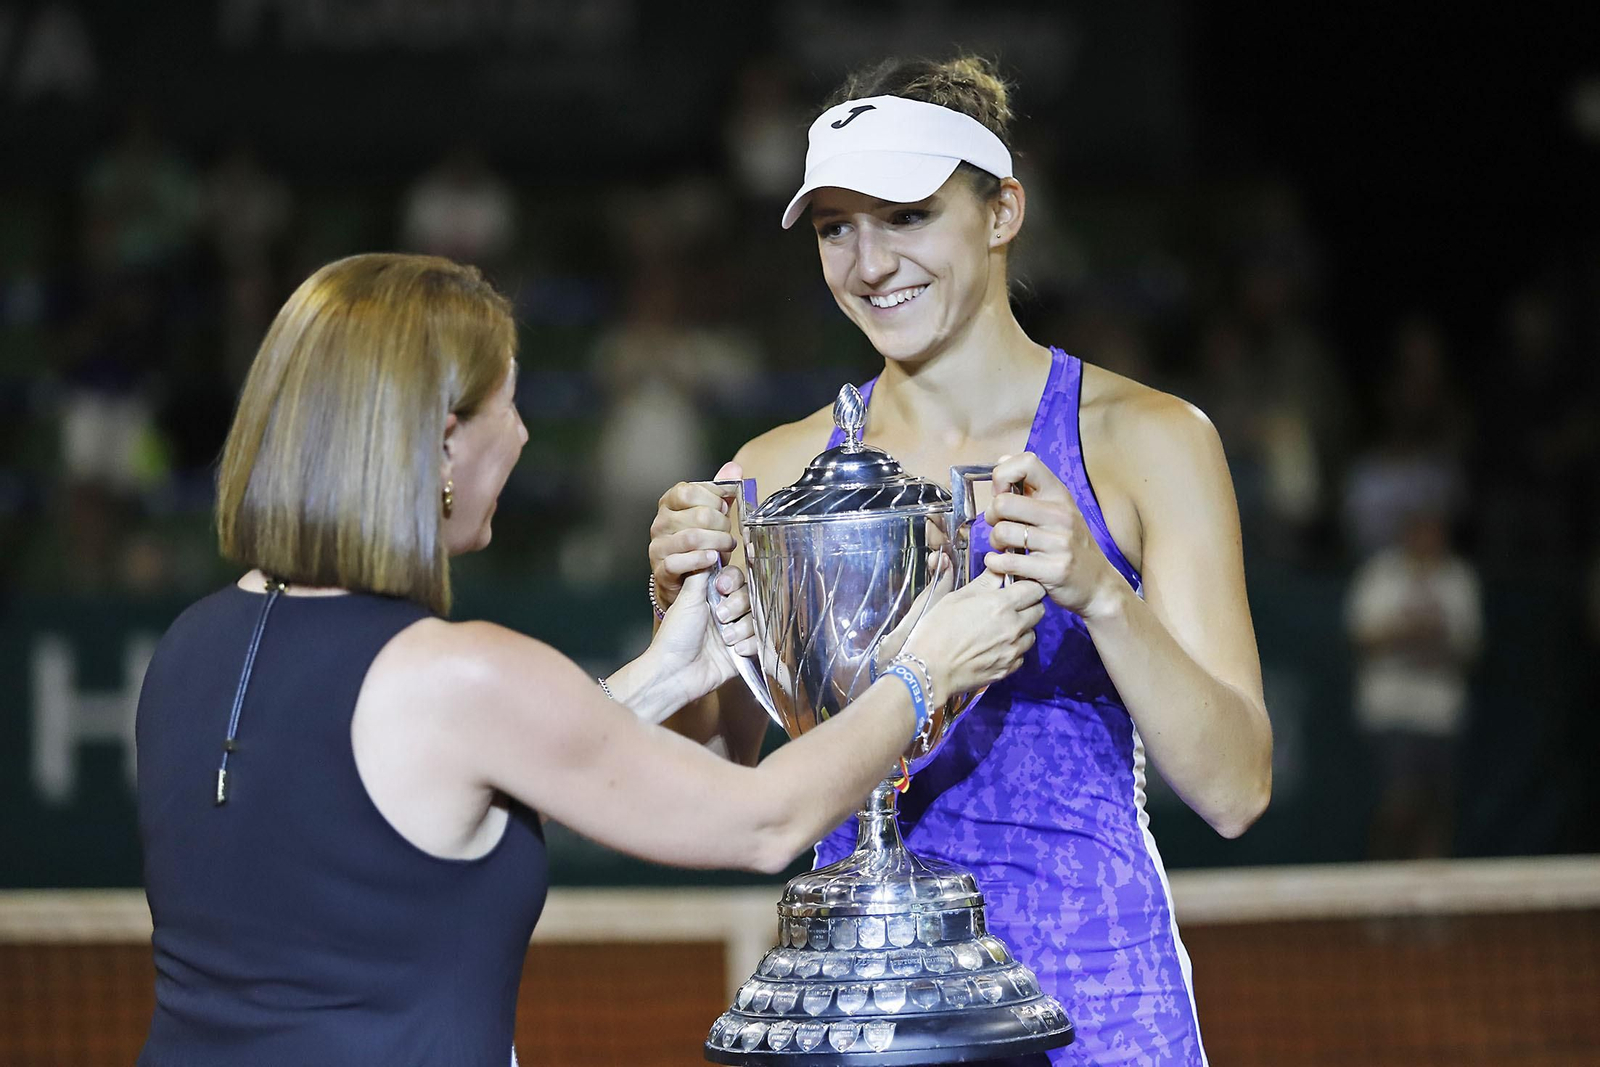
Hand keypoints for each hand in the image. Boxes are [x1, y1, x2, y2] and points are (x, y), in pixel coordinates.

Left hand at [648, 569, 757, 707]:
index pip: (735, 579)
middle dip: (737, 605)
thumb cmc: (675, 636)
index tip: (722, 587)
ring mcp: (735, 633)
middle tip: (720, 616)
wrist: (674, 672)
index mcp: (710, 598)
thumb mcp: (687, 598)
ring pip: (756, 619)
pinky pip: (760, 641)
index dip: (733, 581)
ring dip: (742, 627)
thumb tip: (710, 551)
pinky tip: (735, 650)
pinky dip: (750, 644)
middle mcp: (724, 613)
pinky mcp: (742, 653)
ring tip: (726, 638)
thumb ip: (701, 573)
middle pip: (749, 597)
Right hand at [649, 461, 742, 612]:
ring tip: (726, 545)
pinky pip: (680, 562)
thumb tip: (734, 469)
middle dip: (722, 523)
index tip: (725, 507)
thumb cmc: (700, 542)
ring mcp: (658, 546)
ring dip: (718, 542)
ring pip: (692, 537)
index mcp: (670, 502)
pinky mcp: (661, 569)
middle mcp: (660, 522)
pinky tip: (713, 559)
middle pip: (698, 515)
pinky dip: (701, 560)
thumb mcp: (711, 513)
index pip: (691, 491)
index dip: (714, 499)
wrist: (685, 579)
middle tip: (729, 531)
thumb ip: (721, 491)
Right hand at [901, 569, 1046, 697]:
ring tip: (1000, 629)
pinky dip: (1013, 649)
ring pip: (1032, 634)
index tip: (1017, 586)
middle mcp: (1013, 626)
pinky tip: (995, 647)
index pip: (1034, 588)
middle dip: (1028, 605)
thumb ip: (983, 583)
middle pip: (1039, 610)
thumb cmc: (936, 631)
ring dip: (1022, 629)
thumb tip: (997, 570)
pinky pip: (1021, 655)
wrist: (929, 670)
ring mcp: (1012, 650)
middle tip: (1010, 606)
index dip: (1027, 584)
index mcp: (1000, 604)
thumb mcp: (956, 598)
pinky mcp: (1007, 669)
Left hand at [982, 452, 1126, 618]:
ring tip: (1005, 547)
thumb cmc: (1072, 546)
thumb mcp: (1059, 510)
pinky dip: (996, 564)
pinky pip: (1008, 562)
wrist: (1098, 584)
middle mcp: (1061, 515)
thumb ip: (1031, 488)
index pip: (1027, 462)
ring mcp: (1059, 543)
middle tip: (999, 526)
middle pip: (1003, 502)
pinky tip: (1002, 564)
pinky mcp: (1052, 570)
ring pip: (1002, 532)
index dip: (1003, 475)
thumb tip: (1002, 461)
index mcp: (1059, 495)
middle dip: (991, 516)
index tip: (1001, 493)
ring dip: (995, 543)